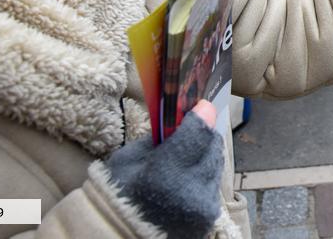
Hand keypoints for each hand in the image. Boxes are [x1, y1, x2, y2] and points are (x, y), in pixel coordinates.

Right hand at [106, 100, 222, 238]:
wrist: (119, 235)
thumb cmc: (116, 194)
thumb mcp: (128, 158)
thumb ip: (161, 136)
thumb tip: (186, 115)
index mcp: (164, 174)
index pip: (198, 132)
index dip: (201, 114)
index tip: (201, 105)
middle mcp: (190, 192)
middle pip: (212, 146)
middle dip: (203, 134)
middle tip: (192, 130)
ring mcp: (203, 207)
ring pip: (216, 165)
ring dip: (204, 156)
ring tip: (186, 156)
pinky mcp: (209, 218)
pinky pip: (213, 185)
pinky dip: (203, 177)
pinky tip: (187, 178)